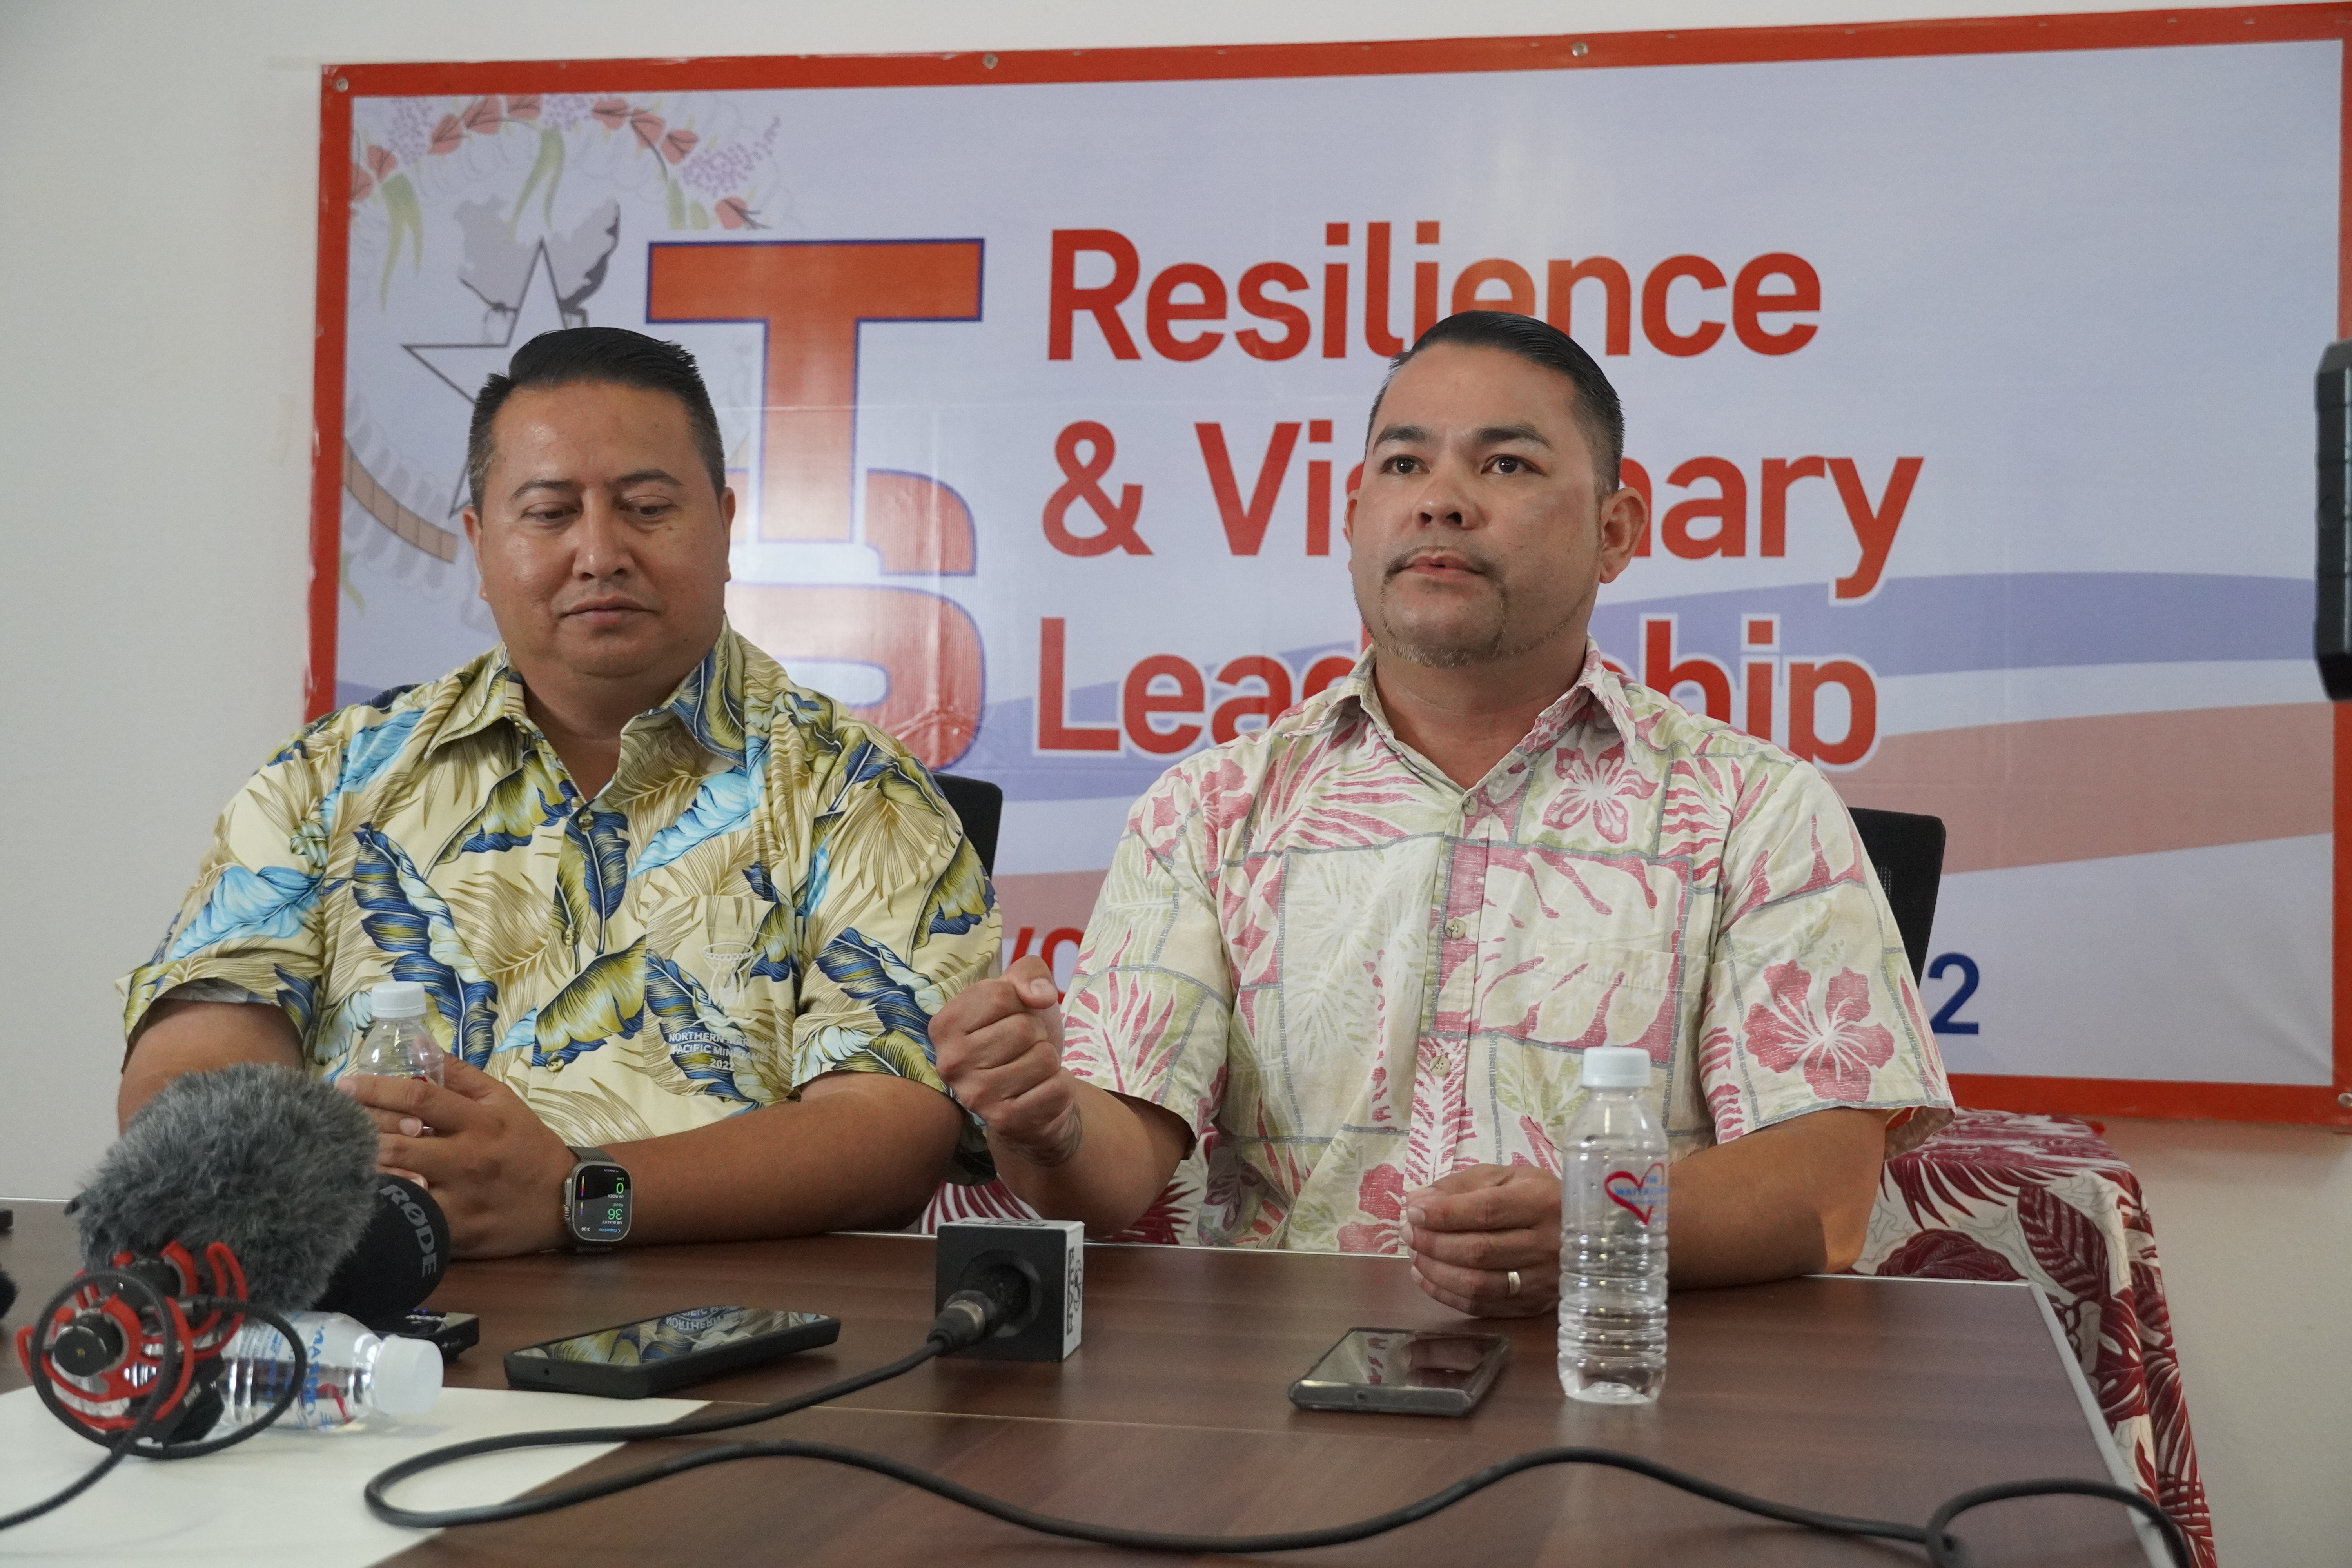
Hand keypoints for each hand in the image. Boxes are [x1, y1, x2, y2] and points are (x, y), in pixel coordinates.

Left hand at [338, 1058, 574, 1256]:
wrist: (564, 1200)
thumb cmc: (526, 1145)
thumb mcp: (503, 1102)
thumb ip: (459, 1076)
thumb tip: (417, 1045)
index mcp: (480, 1120)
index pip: (420, 1098)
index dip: (378, 1089)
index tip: (343, 1086)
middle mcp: (468, 1157)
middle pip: (399, 1142)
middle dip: (358, 1131)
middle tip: (326, 1123)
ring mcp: (461, 1197)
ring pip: (399, 1183)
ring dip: (362, 1170)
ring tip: (332, 1158)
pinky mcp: (457, 1231)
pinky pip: (411, 1219)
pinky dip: (385, 1208)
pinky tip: (358, 1199)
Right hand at [932, 956, 1082, 1166]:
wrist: (1034, 1094)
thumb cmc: (1022, 1036)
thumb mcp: (1022, 991)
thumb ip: (1029, 972)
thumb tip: (1040, 996)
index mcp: (944, 1024)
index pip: (999, 994)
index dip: (1020, 1002)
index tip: (1011, 1017)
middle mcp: (950, 1063)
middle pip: (1023, 1029)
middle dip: (1037, 1034)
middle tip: (1024, 1048)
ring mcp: (975, 1096)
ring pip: (1043, 1058)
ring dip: (1049, 1061)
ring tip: (1031, 1069)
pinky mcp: (1004, 1121)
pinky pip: (1057, 1088)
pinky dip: (1060, 1085)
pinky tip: (1039, 1090)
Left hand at [1402, 1164, 1559, 1317]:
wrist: (1591, 1236)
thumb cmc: (1539, 1197)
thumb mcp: (1506, 1177)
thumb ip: (1460, 1186)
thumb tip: (1416, 1202)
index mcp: (1541, 1203)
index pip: (1486, 1211)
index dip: (1445, 1214)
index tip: (1413, 1212)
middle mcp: (1546, 1245)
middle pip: (1479, 1251)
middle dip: (1433, 1243)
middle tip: (1407, 1232)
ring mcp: (1542, 1281)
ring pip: (1478, 1284)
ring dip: (1436, 1271)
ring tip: (1413, 1255)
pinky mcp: (1533, 1306)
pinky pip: (1482, 1306)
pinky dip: (1446, 1294)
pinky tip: (1425, 1278)